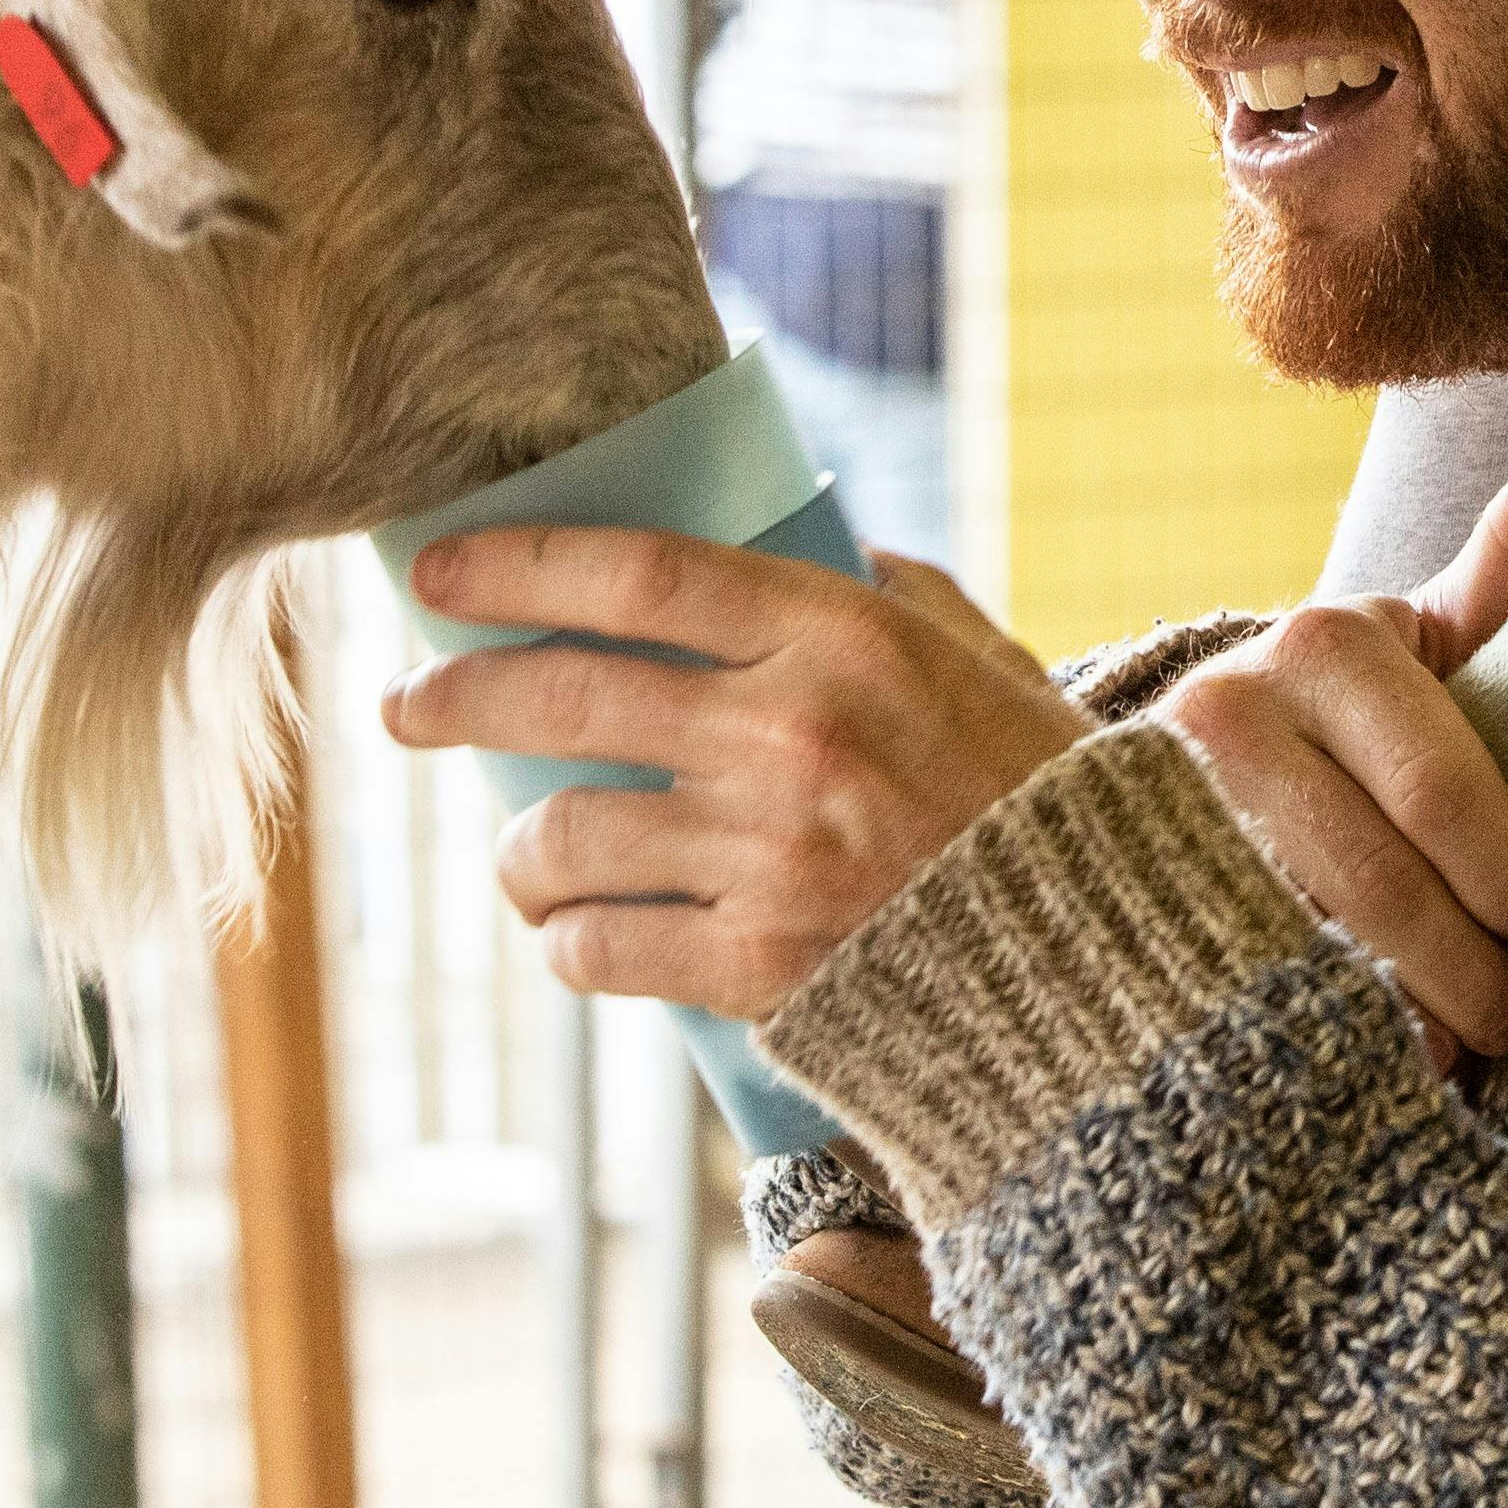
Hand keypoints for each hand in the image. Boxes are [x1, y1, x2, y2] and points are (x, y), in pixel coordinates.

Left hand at [383, 529, 1093, 1024]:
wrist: (1101, 968)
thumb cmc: (1033, 795)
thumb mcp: (977, 656)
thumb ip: (882, 589)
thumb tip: (791, 538)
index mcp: (843, 641)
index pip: (640, 577)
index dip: (518, 566)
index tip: (437, 573)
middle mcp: (793, 739)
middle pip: (565, 697)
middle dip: (454, 698)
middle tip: (406, 705)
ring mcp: (771, 860)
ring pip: (564, 838)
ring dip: (517, 849)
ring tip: (520, 852)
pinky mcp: (761, 969)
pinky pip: (600, 950)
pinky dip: (570, 943)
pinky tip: (579, 933)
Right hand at [1144, 405, 1507, 1065]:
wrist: (1177, 773)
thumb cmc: (1350, 716)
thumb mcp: (1428, 641)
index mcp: (1322, 643)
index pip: (1444, 792)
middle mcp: (1224, 714)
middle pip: (1380, 885)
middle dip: (1467, 973)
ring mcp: (1161, 810)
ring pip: (1307, 948)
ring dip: (1396, 1020)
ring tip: (1453, 1051)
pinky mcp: (1122, 894)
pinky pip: (1236, 993)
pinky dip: (1313, 1037)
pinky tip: (1353, 1061)